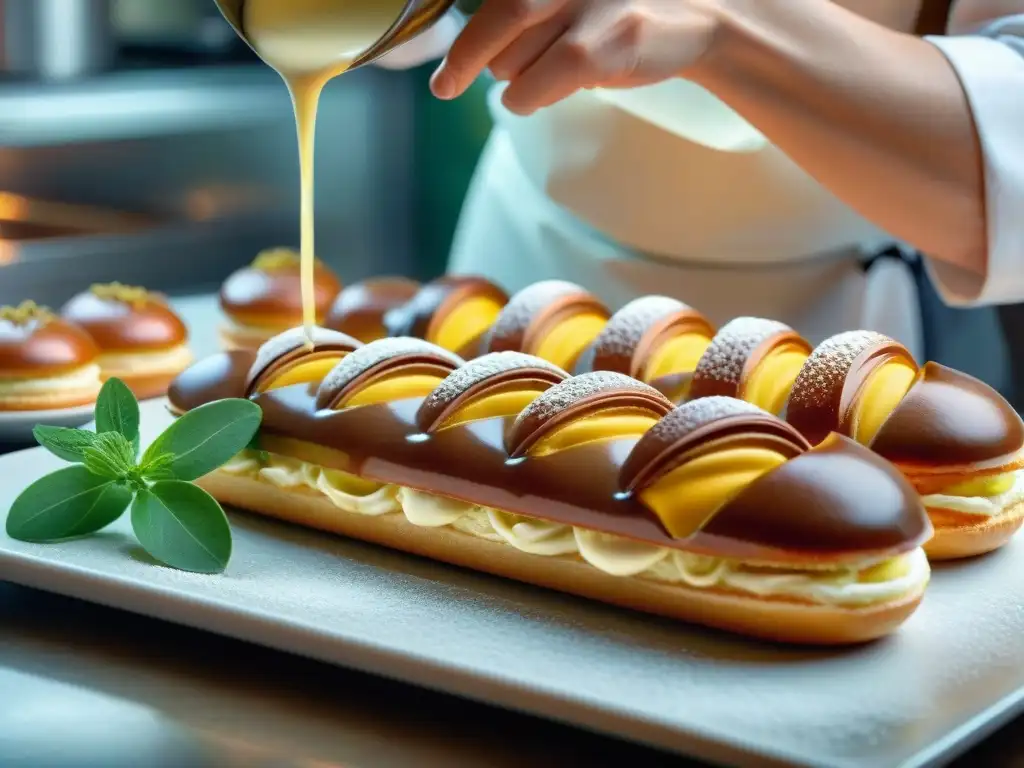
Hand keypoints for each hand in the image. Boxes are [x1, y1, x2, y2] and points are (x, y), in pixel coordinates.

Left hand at [430, 0, 723, 114]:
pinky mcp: (601, 45)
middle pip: (495, 19)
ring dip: (515, 79)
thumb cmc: (622, 5)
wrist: (701, 16)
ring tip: (546, 72)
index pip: (494, 0)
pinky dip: (526, 99)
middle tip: (450, 82)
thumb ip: (526, 6)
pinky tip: (539, 96)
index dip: (462, 37)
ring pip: (510, 60)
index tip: (434, 61)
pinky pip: (534, 87)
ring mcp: (586, 3)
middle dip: (470, 58)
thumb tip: (467, 44)